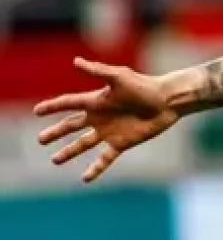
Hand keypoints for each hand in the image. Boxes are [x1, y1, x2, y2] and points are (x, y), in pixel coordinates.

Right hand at [34, 57, 178, 182]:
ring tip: (54, 160)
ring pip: (83, 144)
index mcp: (96, 101)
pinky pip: (105, 158)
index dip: (53, 107)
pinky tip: (85, 178)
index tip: (37, 111)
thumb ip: (98, 71)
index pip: (69, 103)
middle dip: (55, 133)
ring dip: (69, 152)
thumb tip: (75, 61)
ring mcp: (109, 131)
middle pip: (71, 126)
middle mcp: (99, 117)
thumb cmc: (144, 86)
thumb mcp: (120, 77)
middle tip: (41, 140)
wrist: (167, 101)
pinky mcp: (121, 143)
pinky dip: (95, 168)